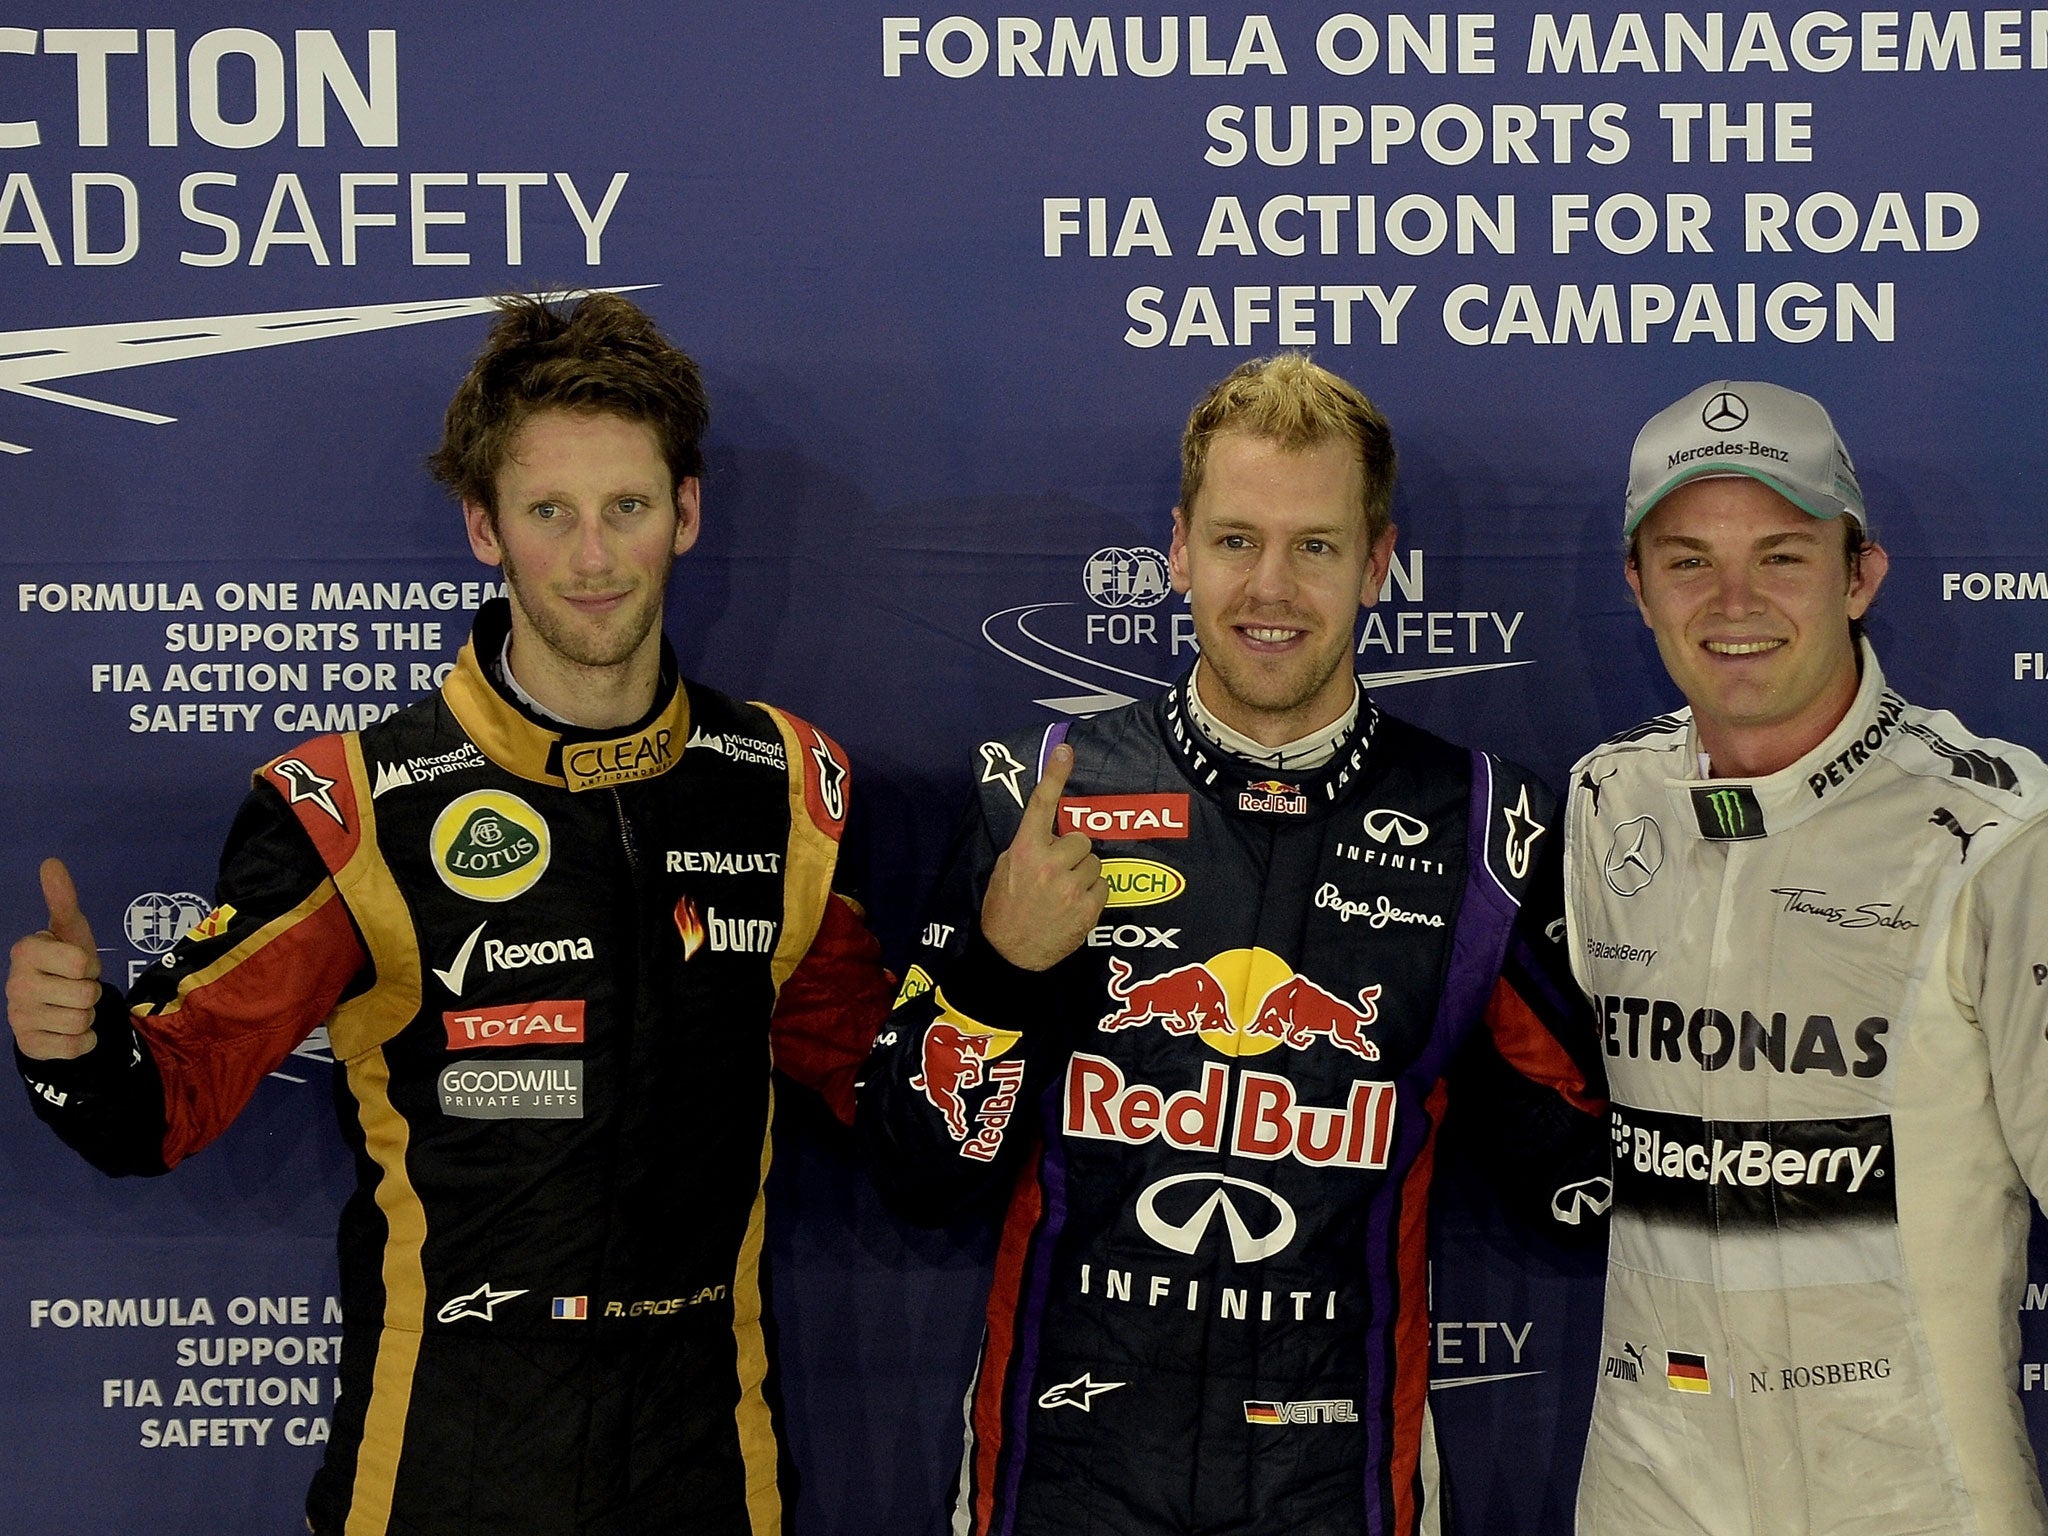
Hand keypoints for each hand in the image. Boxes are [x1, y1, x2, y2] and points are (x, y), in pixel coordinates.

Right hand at [8, 858, 104, 1060]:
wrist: (53, 1009)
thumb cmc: (65, 964)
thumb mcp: (70, 932)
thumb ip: (62, 900)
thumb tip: (51, 862)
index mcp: (26, 951)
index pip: (83, 963)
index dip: (90, 966)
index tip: (78, 966)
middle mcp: (15, 984)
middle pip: (86, 995)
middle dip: (90, 992)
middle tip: (75, 988)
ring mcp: (18, 1017)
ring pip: (83, 1020)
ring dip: (87, 1016)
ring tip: (70, 1007)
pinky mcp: (29, 1045)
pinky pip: (77, 1046)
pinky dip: (84, 1040)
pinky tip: (67, 1030)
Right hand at [980, 745, 1106, 970]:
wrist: (1010, 955)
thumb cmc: (1004, 910)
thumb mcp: (1005, 870)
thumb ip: (1028, 847)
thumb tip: (1051, 831)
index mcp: (1025, 850)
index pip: (1041, 805)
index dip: (1054, 775)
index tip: (1066, 749)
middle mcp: (1049, 863)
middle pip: (1080, 839)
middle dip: (1072, 852)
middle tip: (1057, 873)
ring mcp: (1071, 886)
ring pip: (1095, 862)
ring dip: (1084, 873)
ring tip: (1064, 893)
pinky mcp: (1088, 907)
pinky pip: (1103, 884)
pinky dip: (1092, 893)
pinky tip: (1073, 906)